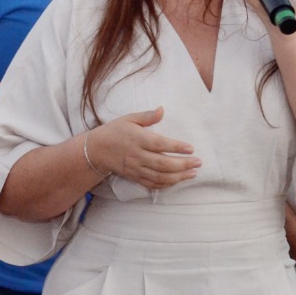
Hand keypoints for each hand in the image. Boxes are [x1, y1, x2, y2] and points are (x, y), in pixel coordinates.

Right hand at [85, 108, 199, 190]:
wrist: (96, 150)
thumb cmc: (114, 131)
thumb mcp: (129, 119)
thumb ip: (147, 116)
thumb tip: (162, 109)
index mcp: (137, 139)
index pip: (160, 144)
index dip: (176, 147)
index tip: (190, 148)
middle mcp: (137, 155)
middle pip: (163, 163)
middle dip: (183, 164)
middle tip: (198, 162)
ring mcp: (136, 168)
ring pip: (160, 176)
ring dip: (178, 177)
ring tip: (193, 173)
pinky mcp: (134, 177)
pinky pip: (152, 184)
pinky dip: (166, 184)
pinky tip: (177, 181)